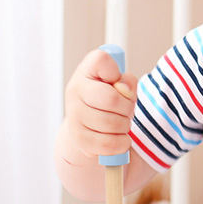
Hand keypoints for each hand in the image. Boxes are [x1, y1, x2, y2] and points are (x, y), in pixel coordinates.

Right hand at [61, 48, 137, 163]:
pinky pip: (110, 143)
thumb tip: (125, 88)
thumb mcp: (119, 86)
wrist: (86, 129)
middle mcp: (75, 90)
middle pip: (112, 99)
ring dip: (125, 126)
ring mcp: (74, 116)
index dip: (116, 72)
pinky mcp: (79, 139)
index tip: (115, 81)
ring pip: (113, 124)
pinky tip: (119, 138)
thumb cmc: (107, 102)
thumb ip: (127, 82)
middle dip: (127, 107)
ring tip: (120, 123)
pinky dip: (122, 143)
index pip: (102, 60)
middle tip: (125, 109)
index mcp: (86, 71)